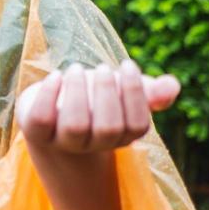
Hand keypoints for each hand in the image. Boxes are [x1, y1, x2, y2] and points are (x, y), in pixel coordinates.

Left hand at [17, 59, 179, 155]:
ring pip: (75, 126)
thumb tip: (173, 86)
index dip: (135, 94)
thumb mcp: (120, 94)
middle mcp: (92, 144)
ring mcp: (62, 142)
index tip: (127, 65)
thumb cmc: (93, 102)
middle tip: (101, 68)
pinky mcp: (35, 133)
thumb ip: (148, 91)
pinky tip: (55, 76)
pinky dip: (49, 94)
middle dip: (107, 92)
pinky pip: (41, 120)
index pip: (137, 125)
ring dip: (79, 92)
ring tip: (76, 69)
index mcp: (119, 137)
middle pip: (107, 127)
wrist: (49, 119)